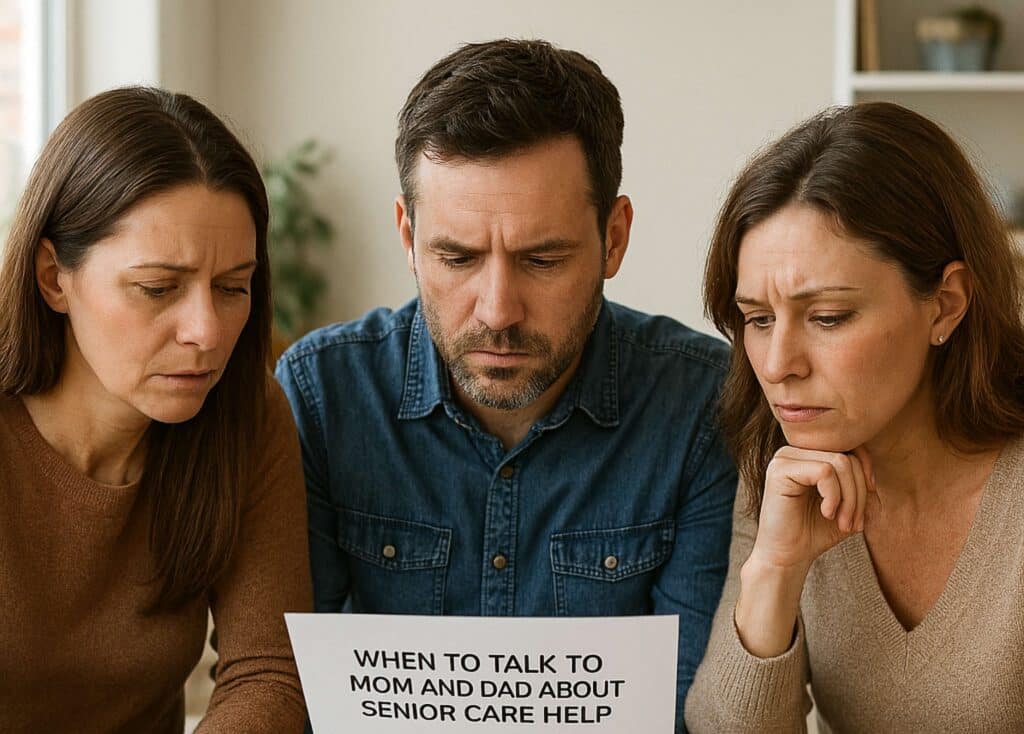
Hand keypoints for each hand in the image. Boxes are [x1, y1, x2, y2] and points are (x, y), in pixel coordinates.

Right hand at [750, 445, 875, 572]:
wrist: (788, 557)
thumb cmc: (815, 532)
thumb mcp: (848, 505)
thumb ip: (861, 484)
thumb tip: (875, 473)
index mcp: (809, 454)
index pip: (850, 448)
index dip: (866, 475)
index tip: (864, 507)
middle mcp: (795, 450)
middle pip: (847, 457)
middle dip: (859, 494)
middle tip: (853, 524)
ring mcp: (785, 458)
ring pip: (839, 463)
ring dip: (850, 498)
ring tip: (843, 523)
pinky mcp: (780, 470)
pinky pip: (824, 471)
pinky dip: (833, 496)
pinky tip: (826, 513)